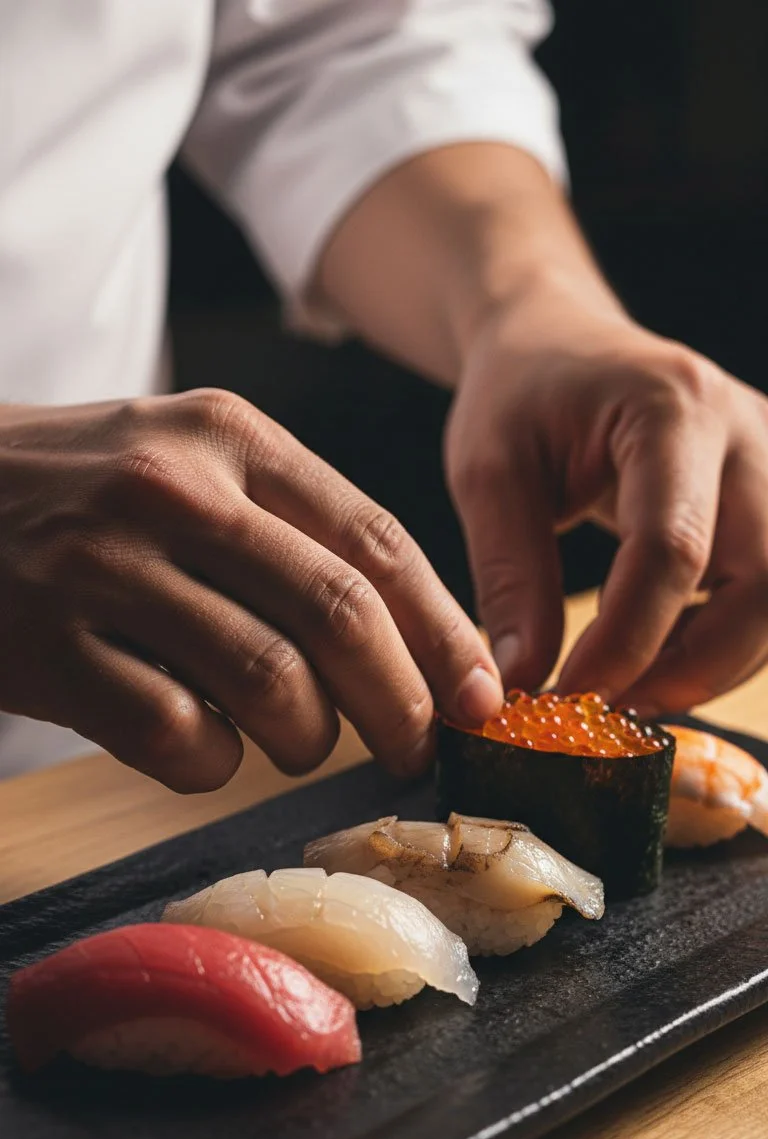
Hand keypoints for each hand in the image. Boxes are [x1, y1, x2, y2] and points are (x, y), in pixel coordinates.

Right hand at [0, 391, 500, 789]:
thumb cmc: (74, 491)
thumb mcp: (183, 461)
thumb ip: (286, 527)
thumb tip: (406, 639)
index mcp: (227, 437)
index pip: (376, 540)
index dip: (445, 631)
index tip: (483, 693)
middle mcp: (174, 490)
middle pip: (341, 616)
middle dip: (403, 703)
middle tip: (416, 749)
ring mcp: (106, 568)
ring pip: (271, 686)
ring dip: (308, 741)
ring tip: (297, 746)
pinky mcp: (51, 648)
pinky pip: (178, 736)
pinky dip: (213, 765)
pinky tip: (201, 750)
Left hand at [445, 286, 767, 714]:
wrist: (558, 341)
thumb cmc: (519, 396)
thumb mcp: (488, 471)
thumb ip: (510, 575)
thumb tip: (524, 682)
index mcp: (670, 409)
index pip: (673, 547)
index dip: (627, 640)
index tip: (569, 697)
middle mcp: (747, 434)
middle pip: (764, 582)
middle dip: (692, 667)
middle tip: (609, 708)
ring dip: (713, 665)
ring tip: (627, 692)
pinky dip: (723, 645)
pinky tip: (658, 660)